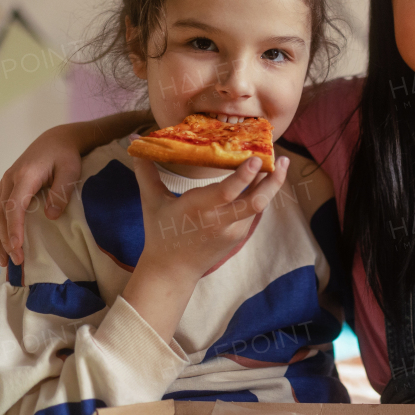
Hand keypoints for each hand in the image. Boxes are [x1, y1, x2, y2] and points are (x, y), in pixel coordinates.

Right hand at [0, 124, 85, 267]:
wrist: (56, 140)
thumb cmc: (66, 155)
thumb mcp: (70, 171)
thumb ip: (61, 193)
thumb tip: (51, 216)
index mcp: (24, 176)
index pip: (14, 207)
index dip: (13, 230)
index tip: (16, 249)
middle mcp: (9, 180)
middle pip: (0, 214)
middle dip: (5, 240)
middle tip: (15, 262)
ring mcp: (5, 183)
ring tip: (5, 260)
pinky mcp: (7, 187)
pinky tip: (3, 244)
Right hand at [128, 155, 289, 280]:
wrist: (172, 271)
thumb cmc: (160, 233)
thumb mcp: (152, 202)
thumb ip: (146, 171)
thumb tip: (132, 142)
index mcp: (198, 209)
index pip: (227, 191)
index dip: (244, 175)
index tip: (256, 158)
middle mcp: (220, 220)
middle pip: (255, 200)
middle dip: (273, 180)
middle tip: (281, 159)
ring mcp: (232, 230)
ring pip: (258, 206)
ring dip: (270, 186)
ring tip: (280, 166)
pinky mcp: (238, 236)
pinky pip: (253, 212)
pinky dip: (260, 195)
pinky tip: (264, 181)